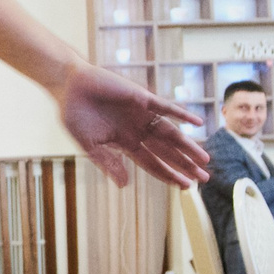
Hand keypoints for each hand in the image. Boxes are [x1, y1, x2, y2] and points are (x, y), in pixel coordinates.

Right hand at [58, 65, 209, 186]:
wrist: (69, 86)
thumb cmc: (74, 114)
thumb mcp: (89, 144)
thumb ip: (107, 163)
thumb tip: (124, 185)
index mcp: (125, 143)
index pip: (152, 163)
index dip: (168, 175)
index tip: (185, 187)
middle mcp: (137, 130)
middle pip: (167, 152)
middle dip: (185, 165)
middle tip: (204, 179)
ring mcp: (142, 114)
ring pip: (171, 134)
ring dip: (188, 146)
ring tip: (204, 160)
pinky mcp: (142, 98)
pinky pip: (166, 107)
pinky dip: (182, 114)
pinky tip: (197, 123)